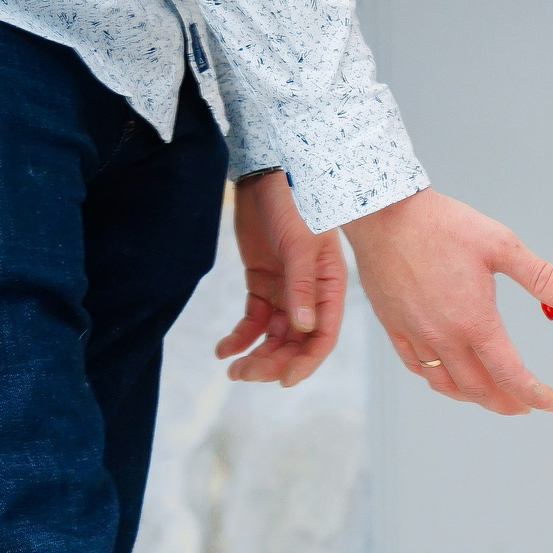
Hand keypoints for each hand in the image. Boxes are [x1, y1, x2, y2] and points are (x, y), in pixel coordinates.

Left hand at [216, 171, 345, 386]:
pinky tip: (223, 350)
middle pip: (295, 342)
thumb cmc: (296, 202)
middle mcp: (310, 295)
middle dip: (272, 361)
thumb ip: (302, 286)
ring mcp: (285, 290)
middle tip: (244, 374)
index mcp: (329, 288)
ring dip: (254, 354)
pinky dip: (239, 335)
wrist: (269, 171)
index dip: (306, 361)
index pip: (323, 336)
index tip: (283, 380)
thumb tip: (303, 328)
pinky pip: (252, 318)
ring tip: (232, 369)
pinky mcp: (261, 282)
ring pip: (272, 335)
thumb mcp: (300, 244)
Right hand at [345, 188, 552, 414]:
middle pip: (479, 389)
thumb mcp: (501, 245)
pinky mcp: (393, 326)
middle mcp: (443, 336)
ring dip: (473, 397)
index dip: (535, 395)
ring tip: (491, 395)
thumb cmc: (440, 224)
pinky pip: (416, 366)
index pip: (510, 375)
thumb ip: (540, 277)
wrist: (384, 212)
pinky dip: (438, 379)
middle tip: (524, 404)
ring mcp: (415, 334)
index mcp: (474, 321)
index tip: (551, 403)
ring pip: (446, 384)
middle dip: (506, 402)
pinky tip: (448, 375)